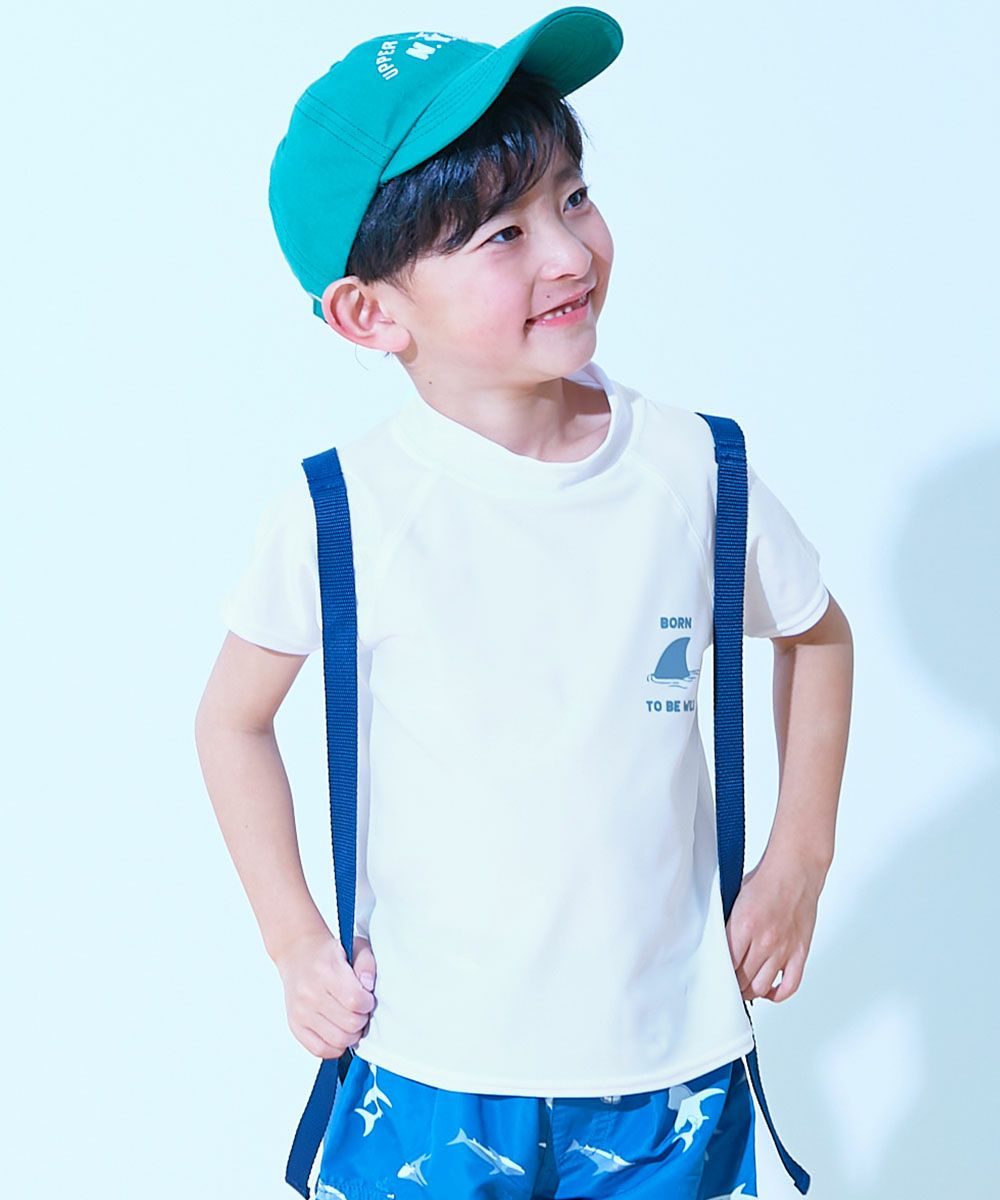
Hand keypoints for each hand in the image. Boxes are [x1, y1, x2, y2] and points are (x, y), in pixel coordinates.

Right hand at [273, 930, 377, 1058]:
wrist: (298, 954)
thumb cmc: (327, 954)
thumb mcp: (354, 946)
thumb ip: (367, 964)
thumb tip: (368, 987)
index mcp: (326, 972)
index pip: (355, 1001)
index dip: (368, 1003)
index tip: (367, 998)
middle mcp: (310, 993)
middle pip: (350, 1023)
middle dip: (362, 1019)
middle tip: (360, 1010)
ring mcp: (301, 1012)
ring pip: (338, 1040)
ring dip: (352, 1034)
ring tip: (351, 1021)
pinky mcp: (295, 1026)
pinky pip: (320, 1050)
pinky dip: (335, 1047)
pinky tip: (339, 1033)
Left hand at [724, 854, 821, 1003]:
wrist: (796, 869)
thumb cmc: (767, 879)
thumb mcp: (735, 898)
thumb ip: (728, 924)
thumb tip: (719, 946)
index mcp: (743, 926)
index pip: (725, 964)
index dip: (718, 974)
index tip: (714, 976)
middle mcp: (764, 941)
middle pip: (742, 979)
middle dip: (732, 985)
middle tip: (728, 984)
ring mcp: (783, 949)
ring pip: (762, 987)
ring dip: (751, 991)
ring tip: (745, 987)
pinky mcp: (800, 952)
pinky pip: (790, 985)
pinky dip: (778, 994)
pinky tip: (769, 991)